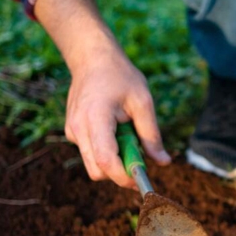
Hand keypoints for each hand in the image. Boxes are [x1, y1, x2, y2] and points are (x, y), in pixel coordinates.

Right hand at [64, 49, 170, 188]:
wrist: (92, 58)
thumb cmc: (120, 76)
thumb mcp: (143, 102)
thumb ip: (151, 135)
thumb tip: (164, 163)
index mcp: (96, 119)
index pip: (106, 160)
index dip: (124, 176)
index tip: (142, 178)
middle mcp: (78, 129)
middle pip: (97, 171)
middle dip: (120, 172)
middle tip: (139, 153)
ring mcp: (72, 132)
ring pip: (93, 165)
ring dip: (114, 160)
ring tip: (126, 132)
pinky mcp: (72, 133)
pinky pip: (91, 153)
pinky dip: (106, 151)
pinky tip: (115, 128)